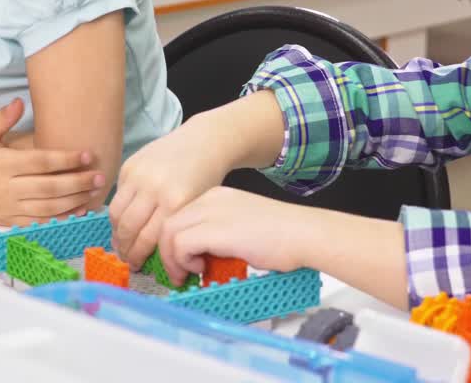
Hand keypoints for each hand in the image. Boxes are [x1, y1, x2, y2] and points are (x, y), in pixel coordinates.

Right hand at [0, 98, 104, 225]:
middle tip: (100, 176)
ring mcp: (7, 207)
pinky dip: (59, 220)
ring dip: (74, 201)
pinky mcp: (7, 220)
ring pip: (47, 208)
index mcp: (1, 163)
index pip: (40, 162)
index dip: (65, 159)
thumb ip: (0, 119)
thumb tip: (20, 102)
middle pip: (49, 187)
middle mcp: (6, 187)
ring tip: (94, 192)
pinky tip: (77, 212)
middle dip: (77, 182)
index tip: (87, 154)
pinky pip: (37, 223)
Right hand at [108, 116, 232, 268]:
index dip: (139, 257)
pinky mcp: (129, 165)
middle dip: (125, 249)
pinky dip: (118, 211)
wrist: (204, 142)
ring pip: (116, 214)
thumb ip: (174, 230)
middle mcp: (154, 188)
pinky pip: (117, 195)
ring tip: (121, 243)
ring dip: (116, 232)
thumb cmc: (205, 178)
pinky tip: (124, 221)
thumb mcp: (196, 208)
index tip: (136, 267)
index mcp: (175, 202)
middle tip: (126, 259)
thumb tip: (152, 256)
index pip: (148, 239)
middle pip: (128, 229)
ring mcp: (139, 175)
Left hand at [159, 187, 313, 285]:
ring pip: (168, 233)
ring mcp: (211, 211)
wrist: (304, 234)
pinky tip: (200, 269)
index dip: (173, 242)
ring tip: (188, 274)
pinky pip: (179, 244)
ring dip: (172, 259)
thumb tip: (198, 258)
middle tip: (177, 273)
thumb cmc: (283, 237)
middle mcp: (210, 199)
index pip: (178, 215)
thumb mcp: (241, 230)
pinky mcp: (214, 228)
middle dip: (166, 251)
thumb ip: (217, 237)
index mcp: (217, 196)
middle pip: (167, 222)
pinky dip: (183, 261)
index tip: (180, 262)